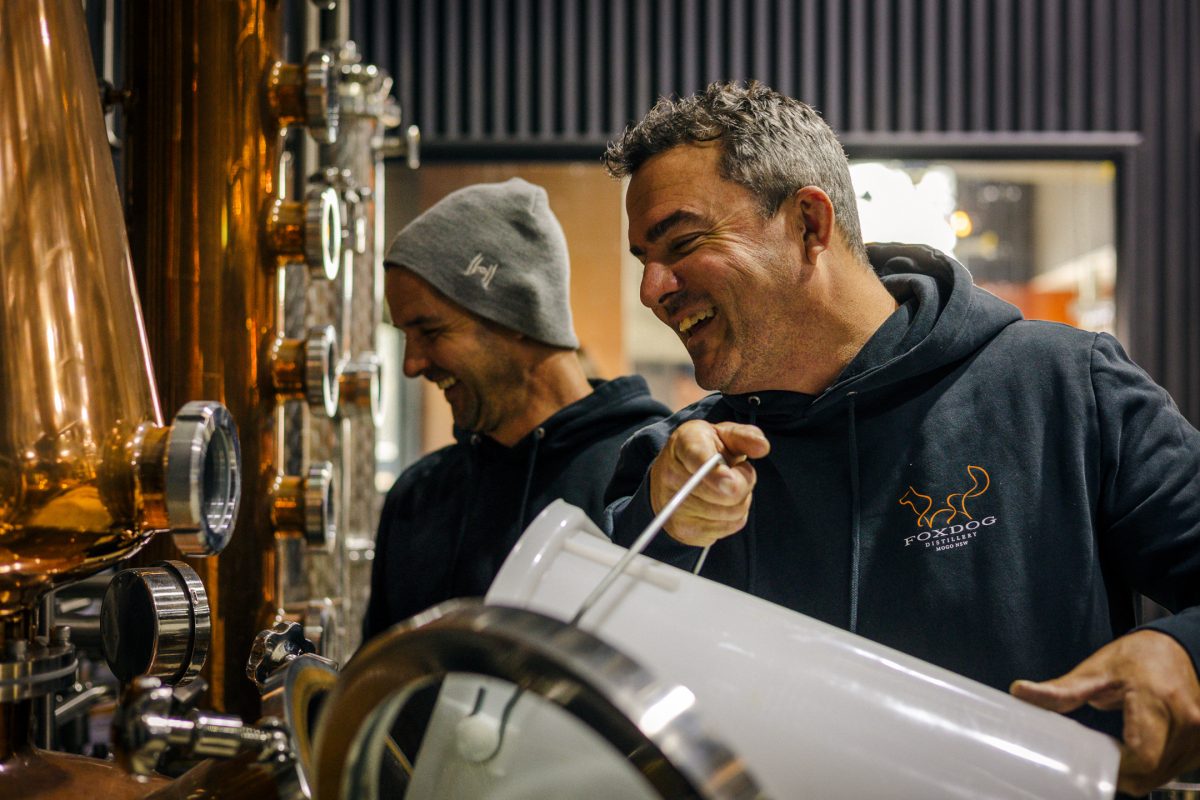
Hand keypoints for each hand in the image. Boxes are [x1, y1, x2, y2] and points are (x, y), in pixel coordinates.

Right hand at [649, 420, 769, 546]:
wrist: (673, 474)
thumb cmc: (705, 451)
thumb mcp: (723, 435)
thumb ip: (745, 436)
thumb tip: (762, 447)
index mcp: (685, 442)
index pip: (699, 460)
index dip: (717, 474)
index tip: (731, 480)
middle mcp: (671, 474)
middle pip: (727, 493)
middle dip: (743, 483)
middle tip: (736, 473)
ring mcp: (674, 506)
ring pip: (732, 512)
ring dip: (740, 501)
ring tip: (727, 488)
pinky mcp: (682, 530)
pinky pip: (728, 527)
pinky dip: (732, 517)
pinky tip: (719, 504)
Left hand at [1010, 630, 1199, 796]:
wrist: (1175, 649)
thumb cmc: (1136, 657)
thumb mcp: (1095, 670)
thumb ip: (1061, 690)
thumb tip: (1020, 692)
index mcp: (1156, 701)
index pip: (1141, 756)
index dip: (1114, 770)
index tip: (1089, 766)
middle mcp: (1186, 722)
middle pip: (1151, 773)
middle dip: (1121, 775)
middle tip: (1095, 762)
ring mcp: (1198, 735)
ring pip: (1163, 777)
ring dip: (1137, 773)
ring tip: (1114, 753)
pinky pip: (1173, 770)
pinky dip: (1152, 768)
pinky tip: (1135, 753)